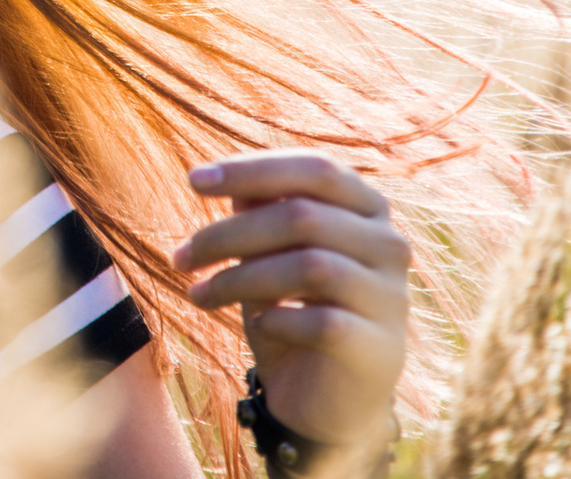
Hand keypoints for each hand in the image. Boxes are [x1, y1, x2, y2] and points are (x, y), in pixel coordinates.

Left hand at [174, 152, 407, 459]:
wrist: (326, 401)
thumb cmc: (292, 311)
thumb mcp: (268, 255)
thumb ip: (259, 213)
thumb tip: (226, 180)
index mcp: (368, 209)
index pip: (316, 169)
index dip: (253, 169)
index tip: (193, 180)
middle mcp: (389, 245)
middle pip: (303, 217)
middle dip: (229, 234)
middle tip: (180, 257)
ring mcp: (391, 297)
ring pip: (310, 266)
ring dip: (239, 279)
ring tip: (200, 294)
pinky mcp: (379, 348)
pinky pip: (322, 322)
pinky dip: (278, 320)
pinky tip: (256, 325)